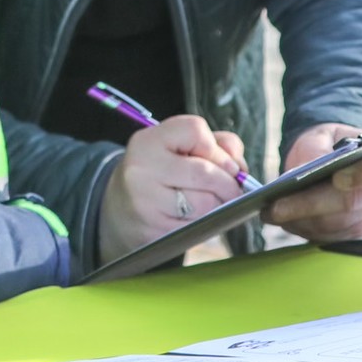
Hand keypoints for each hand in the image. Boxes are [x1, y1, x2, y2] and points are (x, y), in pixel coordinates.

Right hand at [97, 115, 248, 263]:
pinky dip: (207, 222)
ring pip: (206, 203)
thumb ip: (216, 145)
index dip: (217, 147)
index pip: (195, 131)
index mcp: (147, 141)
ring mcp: (145, 202)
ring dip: (219, 205)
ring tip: (211, 203)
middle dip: (228, 183)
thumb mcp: (178, 148)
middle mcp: (141, 169)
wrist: (122, 210)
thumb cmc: (160, 174)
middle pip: (205, 172)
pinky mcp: (154, 231)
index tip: (221, 162)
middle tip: (232, 189)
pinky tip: (197, 218)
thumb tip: (239, 167)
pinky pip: (198, 226)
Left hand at [264, 122, 361, 242]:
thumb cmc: (329, 144)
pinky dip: (300, 228)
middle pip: (349, 203)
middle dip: (309, 206)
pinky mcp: (351, 233)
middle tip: (276, 206)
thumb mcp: (322, 134)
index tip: (338, 178)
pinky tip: (279, 218)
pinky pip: (326, 236)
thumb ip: (318, 146)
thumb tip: (310, 166)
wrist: (336, 162)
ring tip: (269, 212)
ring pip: (334, 225)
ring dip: (300, 221)